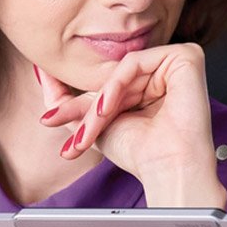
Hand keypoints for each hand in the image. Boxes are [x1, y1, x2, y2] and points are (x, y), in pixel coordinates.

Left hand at [37, 45, 226, 207]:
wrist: (169, 169)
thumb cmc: (141, 153)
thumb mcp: (92, 123)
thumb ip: (67, 99)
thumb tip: (40, 73)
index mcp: (151, 84)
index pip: (108, 82)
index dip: (80, 102)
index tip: (50, 115)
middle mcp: (165, 71)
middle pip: (112, 77)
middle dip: (85, 106)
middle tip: (60, 125)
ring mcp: (175, 63)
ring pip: (119, 71)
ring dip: (98, 102)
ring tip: (90, 130)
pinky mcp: (185, 57)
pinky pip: (134, 62)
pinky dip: (115, 85)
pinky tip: (108, 109)